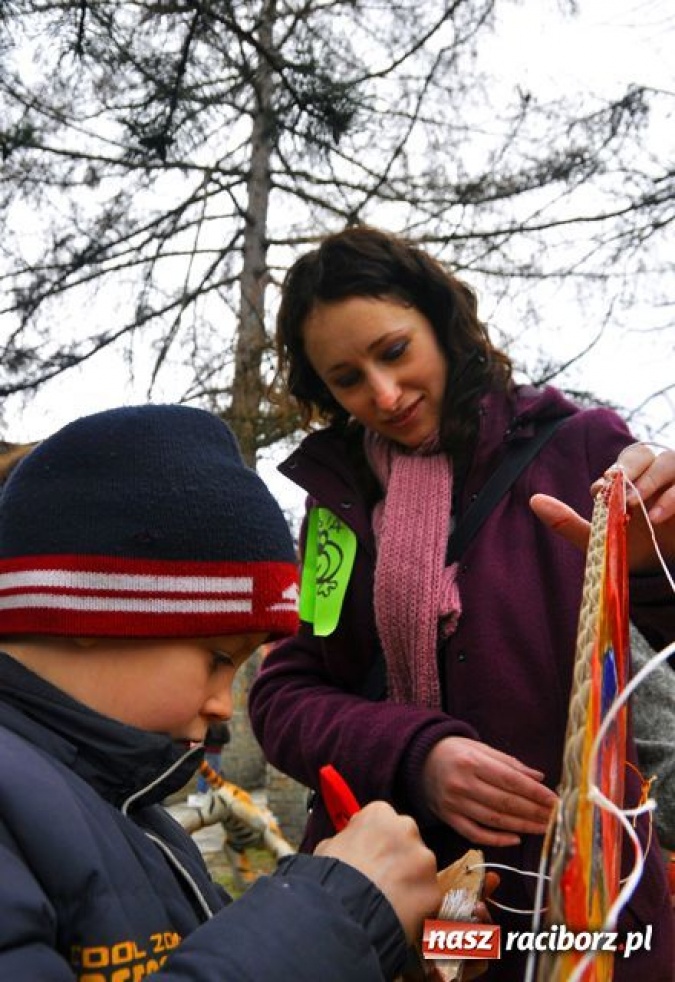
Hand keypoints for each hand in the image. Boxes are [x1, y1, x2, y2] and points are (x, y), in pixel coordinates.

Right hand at [314, 801, 440, 943]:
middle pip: (407, 841)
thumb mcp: (329, 846)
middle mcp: (407, 829)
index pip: (384, 821)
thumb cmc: (333, 878)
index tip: (371, 854)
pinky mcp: (433, 890)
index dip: (376, 840)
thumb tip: (348, 846)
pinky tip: (397, 914)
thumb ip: (347, 839)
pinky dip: (416, 906)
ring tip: (387, 901)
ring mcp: (424, 859)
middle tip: (380, 879)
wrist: (345, 912)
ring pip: (420, 870)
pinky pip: (426, 897)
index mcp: (380, 814)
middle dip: (397, 858)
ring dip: (409, 882)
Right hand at [422, 737, 556, 845]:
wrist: (420, 761)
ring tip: (543, 828)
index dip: (534, 792)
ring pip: (494, 820)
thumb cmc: (455, 751)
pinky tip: (515, 838)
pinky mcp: (449, 818)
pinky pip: (475, 833)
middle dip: (533, 811)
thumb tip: (539, 778)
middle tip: (555, 817)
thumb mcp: (480, 748)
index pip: (510, 780)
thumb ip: (510, 763)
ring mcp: (454, 804)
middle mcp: (462, 784)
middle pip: (505, 802)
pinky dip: (496, 839)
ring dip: (522, 826)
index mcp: (472, 762)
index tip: (554, 800)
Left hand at [530, 445, 674, 572]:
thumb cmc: (628, 548)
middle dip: (630, 468)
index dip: (612, 473)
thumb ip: (566, 520)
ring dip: (651, 480)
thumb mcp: (597, 538)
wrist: (659, 573)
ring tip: (637, 506)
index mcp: (629, 478)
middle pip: (643, 452)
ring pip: (670, 460)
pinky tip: (657, 516)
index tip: (600, 491)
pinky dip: (673, 497)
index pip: (621, 462)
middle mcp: (654, 474)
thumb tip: (534, 500)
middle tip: (619, 493)